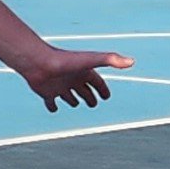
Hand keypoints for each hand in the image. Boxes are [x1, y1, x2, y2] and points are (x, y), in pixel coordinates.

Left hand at [15, 45, 132, 112]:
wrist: (38, 62)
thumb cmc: (64, 61)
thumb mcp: (90, 60)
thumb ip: (110, 59)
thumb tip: (131, 61)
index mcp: (82, 72)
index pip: (96, 82)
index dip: (102, 89)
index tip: (107, 96)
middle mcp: (71, 78)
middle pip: (83, 90)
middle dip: (89, 96)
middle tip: (94, 103)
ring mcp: (58, 85)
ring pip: (68, 95)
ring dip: (72, 99)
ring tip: (75, 103)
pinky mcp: (46, 92)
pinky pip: (50, 102)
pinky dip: (52, 106)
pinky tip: (53, 109)